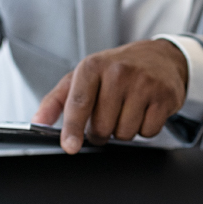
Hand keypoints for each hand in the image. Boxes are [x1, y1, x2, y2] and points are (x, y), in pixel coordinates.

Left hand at [34, 39, 187, 153]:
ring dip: (123, 130)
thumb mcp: (83, 77)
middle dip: (101, 131)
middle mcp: (119, 72)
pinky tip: (144, 111)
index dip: (72, 128)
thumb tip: (37, 123)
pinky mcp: (164, 96)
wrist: (160, 56)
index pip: (79, 103)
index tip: (70, 146)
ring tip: (127, 109)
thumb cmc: (117, 69)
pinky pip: (147, 132)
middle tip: (108, 114)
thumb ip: (57, 100)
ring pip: (124, 133)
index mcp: (93, 66)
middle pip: (102, 126)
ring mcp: (144, 84)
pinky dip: (144, 129)